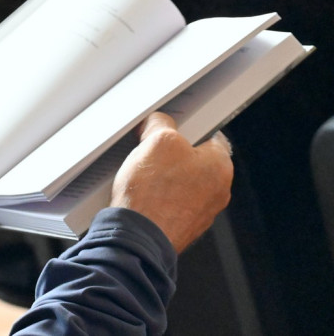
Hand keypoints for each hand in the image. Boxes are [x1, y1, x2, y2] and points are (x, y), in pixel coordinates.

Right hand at [111, 112, 232, 252]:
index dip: (187, 129)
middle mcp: (217, 192)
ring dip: (162, 177)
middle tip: (149, 151)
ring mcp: (200, 213)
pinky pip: (170, 203)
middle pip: (193, 161)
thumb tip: (159, 122)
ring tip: (141, 176)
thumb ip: (162, 124)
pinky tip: (140, 195)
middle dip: (170, 154)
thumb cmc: (153, 193)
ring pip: (181, 183)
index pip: (210, 136)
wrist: (137, 236)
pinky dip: (156, 197)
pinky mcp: (182, 227)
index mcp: (220, 167)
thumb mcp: (157, 141)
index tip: (171, 129)